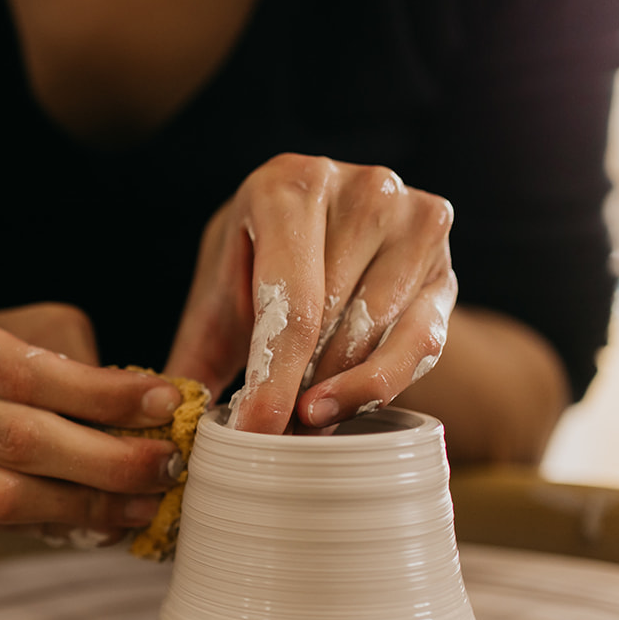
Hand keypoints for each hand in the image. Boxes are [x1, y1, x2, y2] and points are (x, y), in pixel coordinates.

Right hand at [0, 287, 181, 541]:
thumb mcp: (12, 328)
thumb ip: (68, 359)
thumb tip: (145, 413)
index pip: (17, 368)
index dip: (96, 393)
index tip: (164, 402)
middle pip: (11, 436)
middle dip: (104, 458)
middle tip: (166, 465)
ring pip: (0, 494)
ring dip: (84, 505)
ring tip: (143, 503)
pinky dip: (53, 524)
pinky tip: (98, 519)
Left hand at [165, 154, 457, 432]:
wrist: (324, 232)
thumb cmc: (258, 269)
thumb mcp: (218, 302)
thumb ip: (194, 356)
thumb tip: (172, 422)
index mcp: (288, 183)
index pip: (290, 302)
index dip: (274, 379)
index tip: (257, 433)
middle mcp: (361, 187)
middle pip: (334, 322)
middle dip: (299, 390)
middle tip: (274, 436)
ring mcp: (412, 217)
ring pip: (376, 334)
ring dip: (337, 389)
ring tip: (302, 419)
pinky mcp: (446, 258)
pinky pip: (423, 341)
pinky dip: (383, 382)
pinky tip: (347, 405)